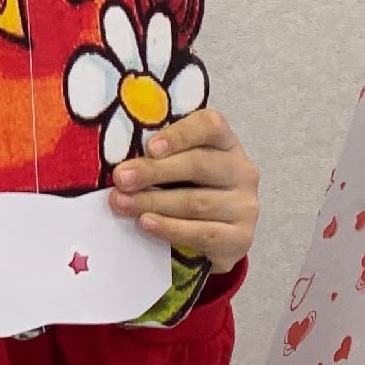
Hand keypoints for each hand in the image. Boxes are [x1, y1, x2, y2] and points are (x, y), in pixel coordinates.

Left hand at [107, 109, 258, 272]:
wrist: (214, 237)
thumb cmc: (188, 190)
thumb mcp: (177, 167)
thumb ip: (158, 158)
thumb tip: (120, 164)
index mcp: (225, 143)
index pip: (210, 126)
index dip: (180, 135)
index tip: (150, 147)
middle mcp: (241, 170)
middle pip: (199, 164)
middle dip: (154, 171)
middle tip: (121, 178)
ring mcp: (244, 205)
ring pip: (196, 202)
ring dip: (154, 202)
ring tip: (122, 203)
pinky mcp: (240, 238)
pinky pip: (202, 233)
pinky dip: (170, 228)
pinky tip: (146, 223)